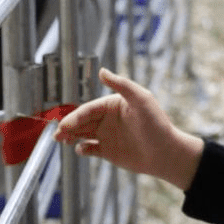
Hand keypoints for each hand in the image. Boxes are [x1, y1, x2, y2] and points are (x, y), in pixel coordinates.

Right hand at [54, 67, 204, 190]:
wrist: (166, 153)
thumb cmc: (156, 124)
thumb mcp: (141, 100)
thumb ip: (121, 84)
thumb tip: (102, 70)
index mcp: (112, 105)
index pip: (88, 109)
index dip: (75, 116)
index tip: (65, 124)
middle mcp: (107, 119)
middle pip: (82, 121)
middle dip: (68, 127)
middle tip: (57, 133)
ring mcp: (107, 135)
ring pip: (82, 134)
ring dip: (70, 136)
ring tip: (61, 140)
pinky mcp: (108, 151)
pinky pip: (90, 149)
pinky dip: (83, 149)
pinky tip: (81, 149)